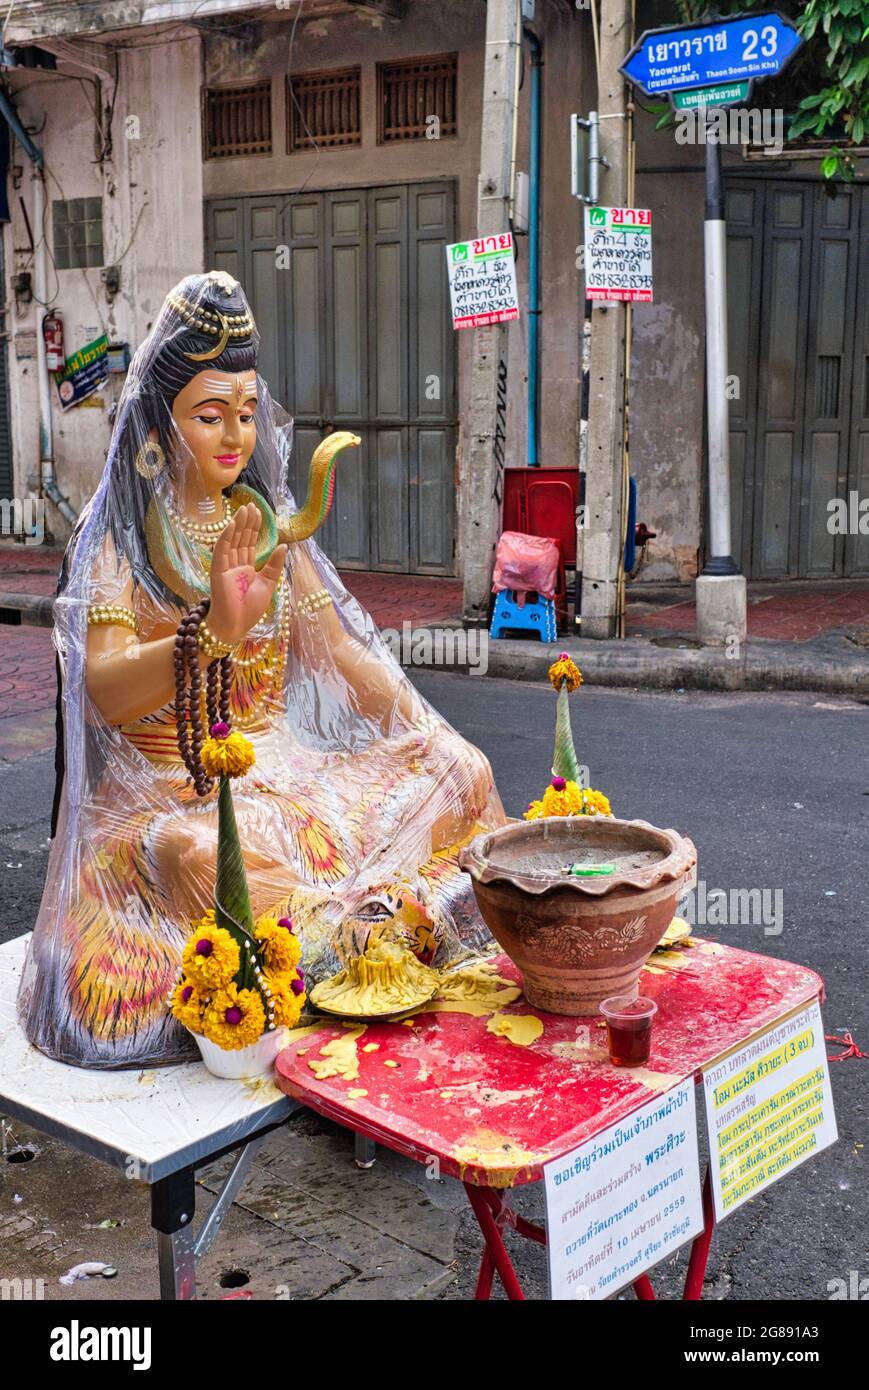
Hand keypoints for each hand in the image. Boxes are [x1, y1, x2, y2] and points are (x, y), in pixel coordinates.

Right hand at [208, 503, 286, 644]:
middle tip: (251, 505)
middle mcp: (235, 565)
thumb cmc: (250, 610)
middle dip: (246, 522)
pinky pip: (221, 550)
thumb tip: (285, 546)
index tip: (258, 512)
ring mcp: (225, 567)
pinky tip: (233, 525)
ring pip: (231, 541)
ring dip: (237, 525)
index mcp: (246, 568)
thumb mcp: (268, 584)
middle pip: (241, 538)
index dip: (254, 528)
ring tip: (244, 509)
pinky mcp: (217, 571)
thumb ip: (275, 565)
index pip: (250, 543)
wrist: (236, 626)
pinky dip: (226, 537)